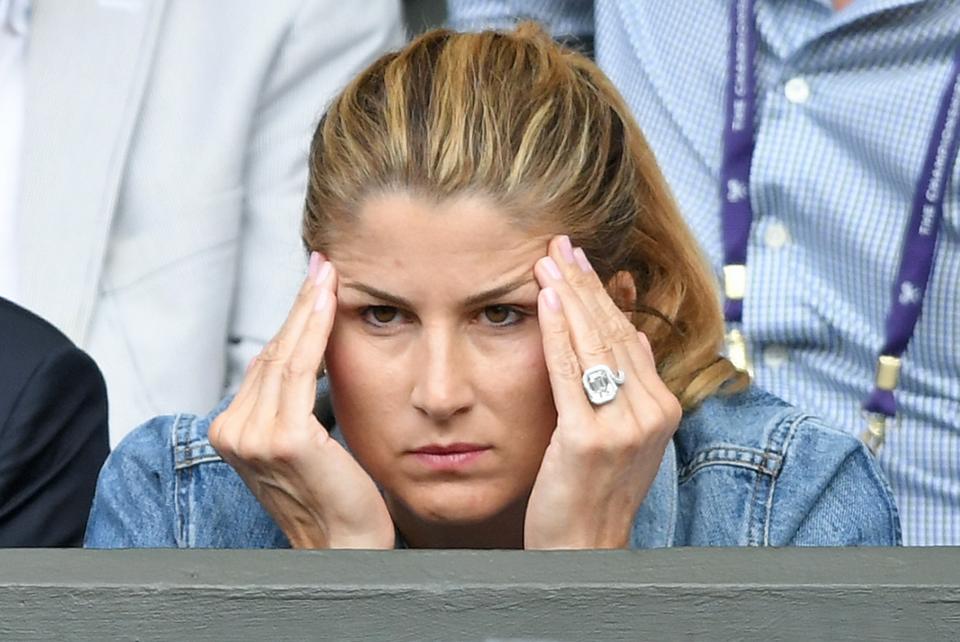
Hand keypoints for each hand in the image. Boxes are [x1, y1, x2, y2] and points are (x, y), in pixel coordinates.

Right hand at [210, 253, 394, 548]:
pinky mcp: (283, 438)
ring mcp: (254, 436)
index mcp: (230, 431)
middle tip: (322, 264)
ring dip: (308, 307)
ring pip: (285, 355)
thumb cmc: (333, 492)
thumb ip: (289, 400)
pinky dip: (316, 330)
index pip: (264, 363)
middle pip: (272, 353)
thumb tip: (303, 347)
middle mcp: (233, 432)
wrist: (345, 543)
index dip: (291, 321)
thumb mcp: (301, 440)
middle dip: (299, 304)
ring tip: (328, 272)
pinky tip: (329, 301)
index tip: (313, 283)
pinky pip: (302, 369)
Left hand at [524, 236, 681, 548]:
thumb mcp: (625, 436)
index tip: (582, 261)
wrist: (584, 548)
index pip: (629, 337)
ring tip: (548, 260)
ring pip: (595, 345)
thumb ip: (632, 386)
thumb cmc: (594, 491)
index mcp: (662, 408)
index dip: (604, 295)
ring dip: (571, 296)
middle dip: (586, 284)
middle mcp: (651, 412)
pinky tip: (547, 299)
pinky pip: (570, 372)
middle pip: (614, 333)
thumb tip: (635, 336)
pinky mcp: (590, 439)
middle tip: (560, 244)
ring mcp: (624, 426)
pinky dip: (558, 331)